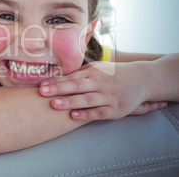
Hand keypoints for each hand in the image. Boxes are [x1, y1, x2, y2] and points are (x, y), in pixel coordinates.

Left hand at [39, 62, 166, 120]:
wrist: (142, 79)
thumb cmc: (113, 74)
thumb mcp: (97, 68)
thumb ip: (79, 73)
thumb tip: (56, 76)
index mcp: (93, 72)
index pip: (71, 76)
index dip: (56, 80)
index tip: (42, 83)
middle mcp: (99, 83)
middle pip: (76, 85)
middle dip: (59, 89)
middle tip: (43, 91)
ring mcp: (107, 96)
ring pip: (86, 99)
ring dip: (69, 102)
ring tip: (54, 104)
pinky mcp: (114, 109)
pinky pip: (98, 112)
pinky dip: (86, 114)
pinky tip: (73, 116)